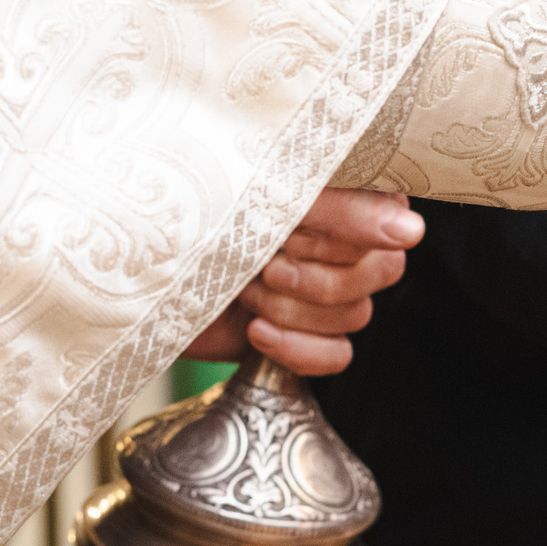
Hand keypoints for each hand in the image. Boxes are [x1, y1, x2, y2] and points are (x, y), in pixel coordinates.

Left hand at [183, 189, 422, 376]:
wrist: (135, 262)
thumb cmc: (196, 208)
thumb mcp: (269, 197)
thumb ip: (343, 210)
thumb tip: (411, 231)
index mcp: (346, 189)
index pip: (390, 227)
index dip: (338, 240)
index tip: (288, 231)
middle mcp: (345, 235)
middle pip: (381, 273)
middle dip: (314, 277)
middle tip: (263, 263)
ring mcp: (325, 284)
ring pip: (357, 315)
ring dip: (293, 308)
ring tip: (245, 289)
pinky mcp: (303, 328)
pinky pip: (339, 356)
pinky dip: (299, 350)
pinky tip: (257, 332)